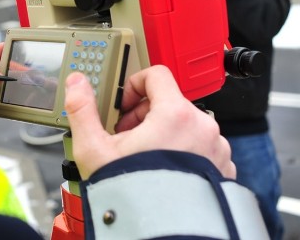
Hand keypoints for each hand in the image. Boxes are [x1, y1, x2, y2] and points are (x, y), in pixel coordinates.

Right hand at [64, 65, 234, 179]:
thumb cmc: (131, 193)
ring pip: (187, 126)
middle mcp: (202, 127)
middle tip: (127, 138)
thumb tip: (76, 84)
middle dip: (145, 116)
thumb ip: (83, 109)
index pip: (157, 75)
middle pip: (170, 102)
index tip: (125, 105)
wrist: (158, 233)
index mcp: (175, 114)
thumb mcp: (94, 149)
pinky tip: (165, 171)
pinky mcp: (222, 168)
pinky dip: (184, 154)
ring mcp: (216, 149)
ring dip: (165, 135)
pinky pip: (202, 148)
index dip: (135, 85)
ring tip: (145, 158)